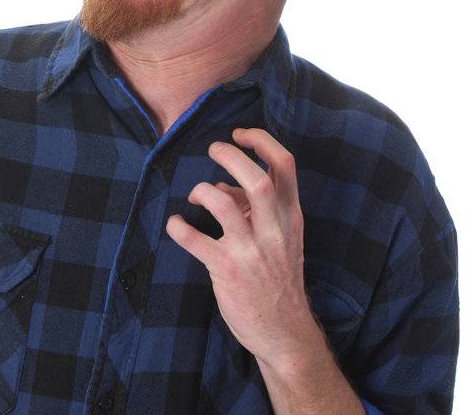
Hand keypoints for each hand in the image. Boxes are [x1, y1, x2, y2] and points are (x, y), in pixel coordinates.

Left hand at [165, 127, 322, 371]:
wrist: (285, 332)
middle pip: (256, 180)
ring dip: (202, 190)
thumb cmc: (278, 279)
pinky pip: (194, 239)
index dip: (262, 141)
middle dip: (230, 156)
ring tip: (195, 196)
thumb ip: (256, 209)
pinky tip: (175, 225)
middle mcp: (274, 231)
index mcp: (290, 218)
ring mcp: (251, 251)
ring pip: (223, 203)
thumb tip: (222, 183)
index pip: (286, 167)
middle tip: (212, 150)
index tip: (240, 133)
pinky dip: (178, 226)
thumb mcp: (281, 239)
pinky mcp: (226, 269)